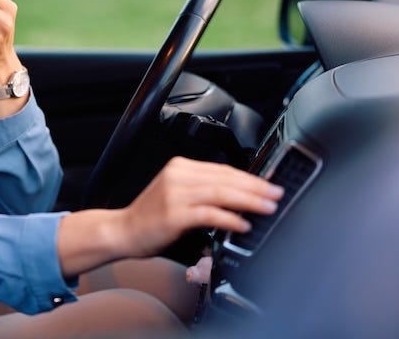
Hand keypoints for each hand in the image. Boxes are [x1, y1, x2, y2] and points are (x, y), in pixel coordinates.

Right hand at [56, 157, 283, 277]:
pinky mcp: (174, 214)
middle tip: (277, 194)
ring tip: (267, 207)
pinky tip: (243, 225)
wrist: (122, 231)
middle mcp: (178, 176)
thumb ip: (203, 192)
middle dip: (256, 187)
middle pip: (226, 178)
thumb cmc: (150, 218)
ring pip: (221, 193)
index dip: (250, 178)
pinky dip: (229, 219)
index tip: (269, 185)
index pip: (223, 169)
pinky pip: (209, 214)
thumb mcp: (177, 195)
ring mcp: (175, 194)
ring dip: (249, 201)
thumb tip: (240, 198)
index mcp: (180, 167)